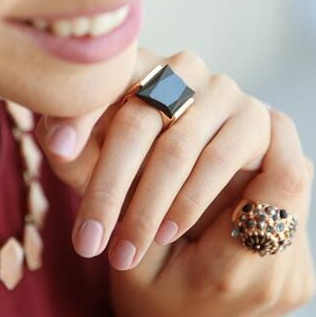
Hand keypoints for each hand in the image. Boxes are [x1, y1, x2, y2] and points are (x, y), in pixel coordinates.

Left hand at [35, 47, 271, 269]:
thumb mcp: (92, 163)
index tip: (60, 151)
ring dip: (147, 207)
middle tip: (86, 243)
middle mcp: (182, 68)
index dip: (80, 112)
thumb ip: (69, 147)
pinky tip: (166, 232)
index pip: (104, 79)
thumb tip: (56, 140)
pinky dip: (190, 201)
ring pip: (178, 147)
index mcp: (135, 65)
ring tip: (123, 251)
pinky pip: (220, 159)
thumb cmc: (132, 170)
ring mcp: (223, 90)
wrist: (193, 191)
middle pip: (138, 122)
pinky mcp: (259, 118)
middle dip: (108, 188)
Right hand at [109, 110, 315, 316]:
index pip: (285, 178)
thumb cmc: (143, 305)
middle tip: (223, 132)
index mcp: (234, 269)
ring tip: (222, 170)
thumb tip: (184, 130)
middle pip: (298, 176)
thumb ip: (158, 199)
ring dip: (266, 167)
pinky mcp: (301, 278)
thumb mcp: (131, 253)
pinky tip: (231, 201)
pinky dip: (267, 193)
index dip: (269, 134)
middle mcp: (279, 276)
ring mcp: (297, 279)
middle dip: (265, 144)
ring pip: (299, 190)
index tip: (237, 114)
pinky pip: (294, 212)